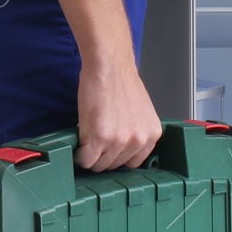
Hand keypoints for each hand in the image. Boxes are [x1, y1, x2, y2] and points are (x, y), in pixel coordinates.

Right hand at [75, 55, 161, 170]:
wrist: (109, 65)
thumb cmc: (121, 82)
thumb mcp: (140, 112)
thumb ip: (135, 131)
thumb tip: (123, 147)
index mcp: (151, 134)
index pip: (133, 162)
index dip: (118, 156)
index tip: (110, 151)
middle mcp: (138, 140)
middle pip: (114, 165)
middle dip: (103, 155)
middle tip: (96, 140)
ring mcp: (119, 141)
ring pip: (99, 165)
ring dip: (91, 155)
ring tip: (88, 137)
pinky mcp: (99, 139)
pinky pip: (85, 160)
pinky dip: (79, 154)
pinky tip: (80, 141)